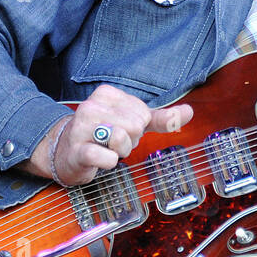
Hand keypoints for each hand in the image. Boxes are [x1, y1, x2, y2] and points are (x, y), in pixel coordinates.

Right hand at [24, 84, 192, 185]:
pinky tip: (99, 159)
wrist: (67, 153)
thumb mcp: (133, 122)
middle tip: (112, 142)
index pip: (143, 113)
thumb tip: (190, 112)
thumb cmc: (104, 135)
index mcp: (106, 94)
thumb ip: (161, 118)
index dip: (137, 128)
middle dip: (129, 141)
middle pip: (135, 126)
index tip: (120, 130)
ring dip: (120, 152)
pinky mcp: (76, 150)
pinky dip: (109, 162)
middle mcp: (91, 106)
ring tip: (105, 149)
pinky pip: (107, 157)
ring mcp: (81, 127)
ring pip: (122, 139)